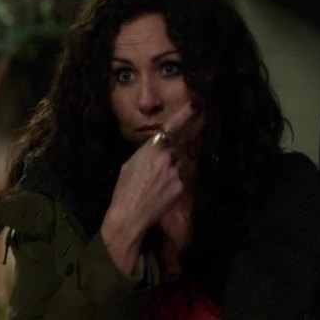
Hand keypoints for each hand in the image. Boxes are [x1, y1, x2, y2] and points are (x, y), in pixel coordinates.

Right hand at [101, 103, 196, 274]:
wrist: (129, 214)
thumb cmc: (125, 189)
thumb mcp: (131, 163)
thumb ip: (148, 152)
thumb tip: (157, 148)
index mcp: (152, 148)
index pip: (172, 127)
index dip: (184, 115)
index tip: (195, 105)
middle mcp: (167, 156)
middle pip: (182, 146)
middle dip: (179, 151)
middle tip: (166, 165)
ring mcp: (177, 171)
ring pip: (185, 163)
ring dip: (178, 168)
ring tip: (161, 182)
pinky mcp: (183, 186)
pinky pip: (185, 178)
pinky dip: (178, 182)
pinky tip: (165, 191)